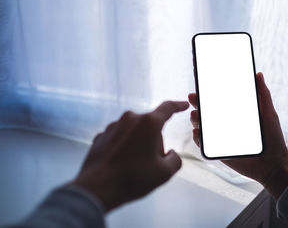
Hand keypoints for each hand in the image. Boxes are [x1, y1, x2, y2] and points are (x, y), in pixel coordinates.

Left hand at [71, 101, 188, 211]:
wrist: (98, 188)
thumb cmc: (132, 179)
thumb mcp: (165, 173)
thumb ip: (175, 159)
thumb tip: (172, 154)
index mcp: (149, 123)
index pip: (168, 108)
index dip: (178, 106)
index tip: (183, 105)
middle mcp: (131, 119)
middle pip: (151, 125)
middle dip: (155, 141)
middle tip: (152, 163)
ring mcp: (114, 126)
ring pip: (134, 131)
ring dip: (138, 144)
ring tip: (134, 167)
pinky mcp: (102, 135)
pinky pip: (120, 138)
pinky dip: (124, 148)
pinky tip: (122, 165)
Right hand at [188, 73, 287, 199]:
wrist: (273, 166)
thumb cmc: (273, 139)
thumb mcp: (269, 114)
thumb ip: (263, 95)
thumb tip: (259, 74)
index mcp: (236, 114)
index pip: (218, 101)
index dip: (208, 94)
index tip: (201, 87)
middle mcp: (226, 124)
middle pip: (206, 112)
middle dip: (197, 104)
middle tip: (193, 98)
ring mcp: (221, 138)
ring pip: (202, 126)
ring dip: (196, 120)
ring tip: (196, 116)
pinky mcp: (218, 151)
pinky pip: (203, 144)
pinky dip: (198, 138)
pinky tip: (198, 132)